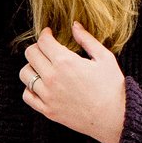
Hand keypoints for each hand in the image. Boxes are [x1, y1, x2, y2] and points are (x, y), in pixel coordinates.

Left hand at [21, 23, 127, 142]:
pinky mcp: (47, 111)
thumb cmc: (113, 87)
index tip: (49, 34)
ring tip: (43, 67)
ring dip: (32, 67)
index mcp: (66, 62)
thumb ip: (87, 40)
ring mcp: (48, 95)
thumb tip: (74, 25)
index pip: (42, 41)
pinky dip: (30, 88)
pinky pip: (27, 95)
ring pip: (25, 74)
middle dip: (37, 47)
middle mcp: (52, 78)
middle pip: (30, 54)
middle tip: (47, 49)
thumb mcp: (104, 58)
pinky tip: (41, 85)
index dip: (45, 34)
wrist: (116, 117)